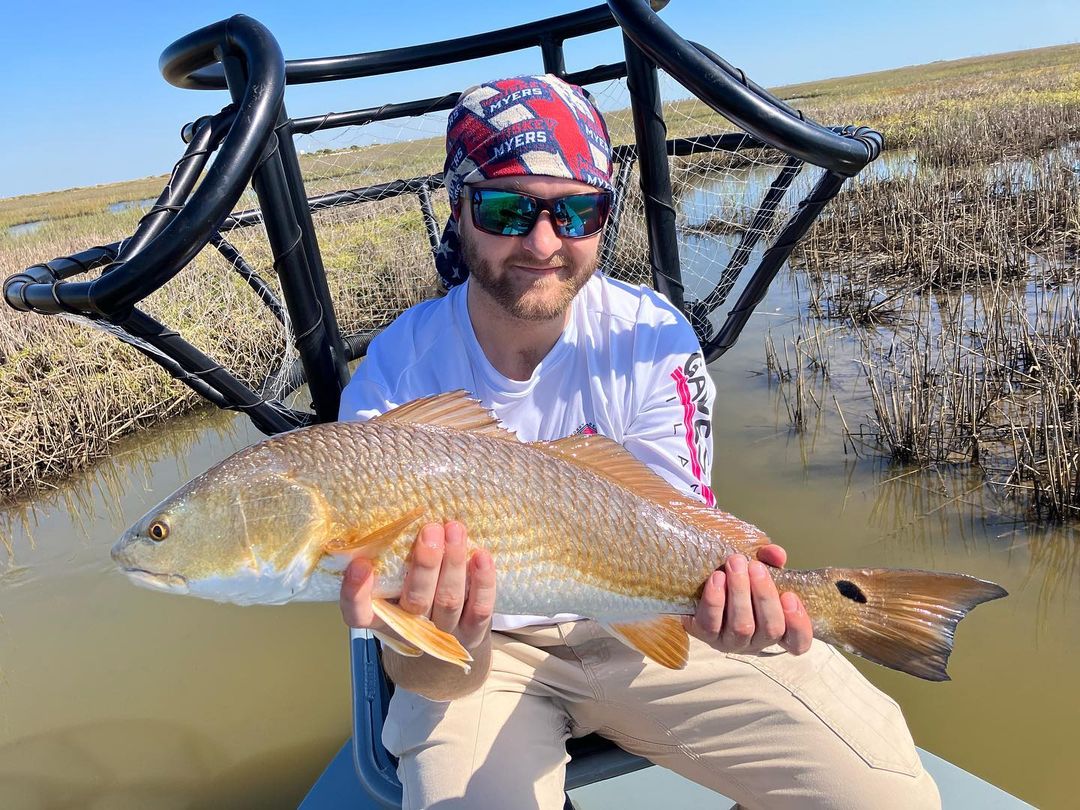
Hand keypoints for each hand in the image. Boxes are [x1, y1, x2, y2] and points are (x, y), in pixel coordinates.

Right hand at [339, 520, 496, 651]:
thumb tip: (396, 513)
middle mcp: (410, 628)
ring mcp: (443, 633)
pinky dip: (482, 582)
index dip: (356, 593)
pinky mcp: (472, 633)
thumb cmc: (412, 597)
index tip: (360, 565)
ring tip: (455, 529)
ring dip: (453, 563)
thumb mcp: (393, 583)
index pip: (358, 614)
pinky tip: (481, 555)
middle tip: (430, 529)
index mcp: (381, 617)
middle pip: (415, 600)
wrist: (446, 645)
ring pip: (448, 600)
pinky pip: (479, 609)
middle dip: (425, 563)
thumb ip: (389, 559)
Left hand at [686, 544, 812, 654]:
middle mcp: (756, 641)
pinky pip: (711, 622)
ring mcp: (730, 642)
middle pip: (771, 629)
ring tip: (736, 564)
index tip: (790, 596)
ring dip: (740, 592)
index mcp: (776, 629)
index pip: (798, 642)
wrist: (698, 586)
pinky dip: (715, 599)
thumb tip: (777, 554)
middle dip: (765, 595)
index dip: (799, 624)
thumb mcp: (758, 569)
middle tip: (756, 567)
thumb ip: (771, 560)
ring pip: (742, 626)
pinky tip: (717, 577)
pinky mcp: (705, 636)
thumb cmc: (737, 580)